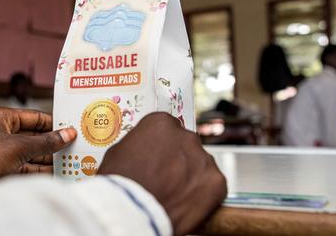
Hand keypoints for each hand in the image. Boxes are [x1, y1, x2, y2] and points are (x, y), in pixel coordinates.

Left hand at [0, 107, 76, 179]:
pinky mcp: (1, 166)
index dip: (54, 122)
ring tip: (70, 160)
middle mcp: (0, 130)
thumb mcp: (18, 148)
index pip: (34, 116)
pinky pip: (24, 164)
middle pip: (34, 134)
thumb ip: (45, 142)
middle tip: (75, 146)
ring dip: (48, 157)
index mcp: (1, 116)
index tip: (72, 127)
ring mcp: (1, 149)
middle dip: (53, 142)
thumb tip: (67, 134)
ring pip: (30, 151)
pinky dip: (38, 168)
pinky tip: (55, 172)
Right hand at [98, 112, 226, 234]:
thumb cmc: (121, 183)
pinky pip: (214, 186)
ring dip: (191, 176)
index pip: (168, 128)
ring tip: (175, 193)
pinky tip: (187, 202)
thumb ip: (138, 145)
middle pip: (186, 146)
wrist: (133, 210)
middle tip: (166, 177)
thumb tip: (143, 151)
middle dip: (178, 160)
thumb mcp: (119, 152)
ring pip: (201, 165)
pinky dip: (204, 195)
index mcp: (161, 123)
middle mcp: (186, 136)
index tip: (159, 157)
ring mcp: (204, 159)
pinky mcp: (217, 182)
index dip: (162, 146)